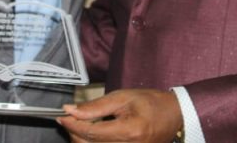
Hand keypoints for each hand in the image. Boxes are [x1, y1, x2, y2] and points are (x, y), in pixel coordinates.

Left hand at [60, 89, 182, 142]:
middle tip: (70, 119)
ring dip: (83, 141)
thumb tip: (71, 110)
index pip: (91, 133)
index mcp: (129, 131)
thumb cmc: (151, 103)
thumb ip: (96, 106)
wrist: (175, 115)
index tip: (62, 116)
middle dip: (75, 134)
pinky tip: (92, 135)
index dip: (72, 125)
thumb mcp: (123, 97)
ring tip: (80, 126)